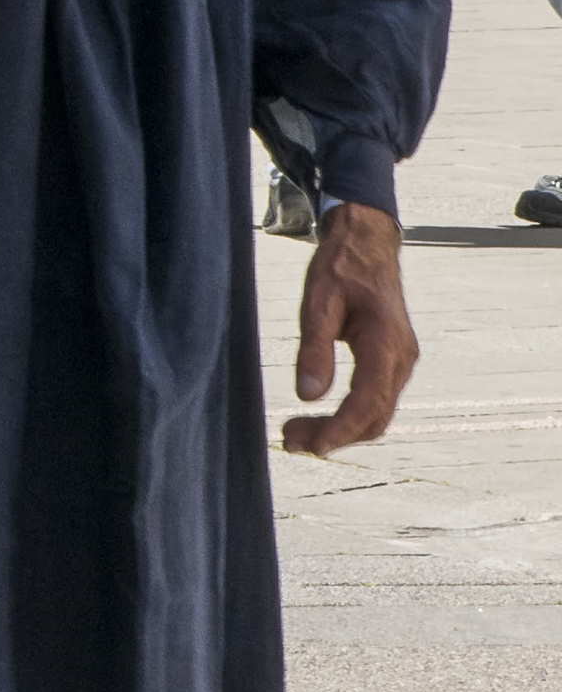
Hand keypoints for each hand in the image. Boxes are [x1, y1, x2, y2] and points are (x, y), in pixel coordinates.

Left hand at [281, 200, 414, 455]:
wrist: (367, 244)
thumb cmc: (341, 268)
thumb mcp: (317, 302)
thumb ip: (314, 349)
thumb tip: (308, 396)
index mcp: (385, 343)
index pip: (368, 402)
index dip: (340, 430)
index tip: (312, 447)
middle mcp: (402, 358)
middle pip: (375, 417)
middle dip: (335, 436)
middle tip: (289, 441)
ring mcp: (401, 361)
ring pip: (377, 413)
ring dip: (341, 429)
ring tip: (295, 431)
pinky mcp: (393, 361)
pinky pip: (376, 400)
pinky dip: (349, 416)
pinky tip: (317, 416)